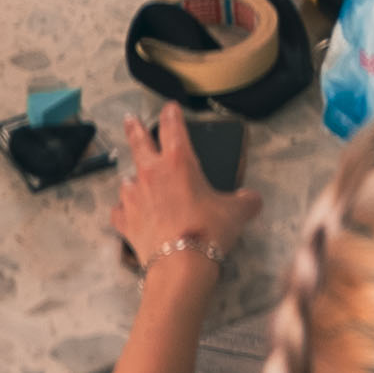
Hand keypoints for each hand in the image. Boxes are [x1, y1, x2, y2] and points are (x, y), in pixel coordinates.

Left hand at [105, 108, 258, 276]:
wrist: (181, 265)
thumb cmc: (208, 231)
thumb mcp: (236, 213)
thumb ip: (245, 201)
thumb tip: (253, 200)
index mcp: (179, 162)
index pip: (172, 127)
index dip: (171, 114)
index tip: (169, 107)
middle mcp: (152, 173)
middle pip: (138, 142)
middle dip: (134, 128)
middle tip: (129, 118)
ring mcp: (135, 196)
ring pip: (126, 178)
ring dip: (131, 177)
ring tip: (134, 179)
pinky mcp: (125, 221)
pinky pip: (120, 211)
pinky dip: (124, 211)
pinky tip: (127, 214)